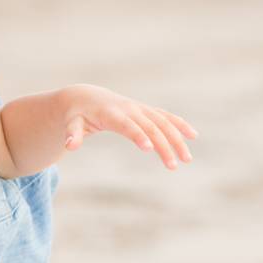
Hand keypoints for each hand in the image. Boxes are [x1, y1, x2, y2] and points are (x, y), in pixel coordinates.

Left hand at [58, 84, 196, 169]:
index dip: (138, 135)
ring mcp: (139, 109)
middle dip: (163, 145)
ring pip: (163, 122)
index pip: (127, 125)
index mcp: (112, 114)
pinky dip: (179, 124)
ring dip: (177, 139)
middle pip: (151, 127)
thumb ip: (72, 133)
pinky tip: (193, 135)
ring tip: (187, 159)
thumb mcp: (71, 123)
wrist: (86, 97)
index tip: (149, 148)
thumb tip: (69, 146)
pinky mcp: (145, 110)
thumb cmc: (77, 114)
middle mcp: (129, 109)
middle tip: (173, 165)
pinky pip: (165, 117)